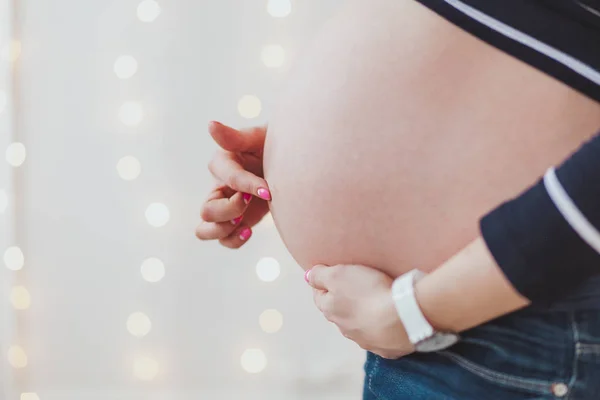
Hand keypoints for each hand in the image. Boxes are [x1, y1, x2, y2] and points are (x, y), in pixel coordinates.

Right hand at [196, 121, 270, 247]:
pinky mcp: (237, 221)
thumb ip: (235, 137)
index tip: (268, 190)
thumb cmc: (275, 145)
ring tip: (244, 223)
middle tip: (251, 203)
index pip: (228, 177)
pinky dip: (234, 240)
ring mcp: (226, 206)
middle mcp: (219, 186)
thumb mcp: (259, 138)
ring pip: (204, 229)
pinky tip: (250, 230)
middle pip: (207, 210)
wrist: (293, 161)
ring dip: (223, 230)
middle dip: (230, 210)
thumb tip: (210, 125)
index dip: (246, 185)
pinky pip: (224, 240)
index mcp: (222, 163)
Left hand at [306, 264, 413, 358]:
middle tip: (359, 285)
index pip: (320, 295)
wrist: (402, 319)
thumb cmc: (368, 293)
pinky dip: (383, 328)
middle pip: (339, 311)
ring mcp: (364, 340)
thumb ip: (319, 275)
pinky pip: (380, 336)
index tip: (335, 274)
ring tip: (377, 301)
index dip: (326, 283)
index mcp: (330, 310)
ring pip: (359, 325)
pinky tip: (391, 319)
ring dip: (364, 314)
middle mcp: (344, 328)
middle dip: (346, 300)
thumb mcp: (338, 274)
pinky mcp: (385, 348)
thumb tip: (308, 276)